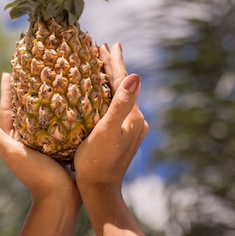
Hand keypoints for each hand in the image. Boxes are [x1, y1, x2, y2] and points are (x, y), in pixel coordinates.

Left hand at [0, 73, 77, 200]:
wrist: (61, 198)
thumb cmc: (35, 175)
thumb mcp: (12, 152)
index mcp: (14, 139)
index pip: (7, 109)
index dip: (6, 91)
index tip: (8, 73)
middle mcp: (28, 140)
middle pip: (25, 110)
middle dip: (26, 92)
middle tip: (30, 72)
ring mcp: (45, 145)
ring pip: (43, 117)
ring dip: (45, 101)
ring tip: (50, 83)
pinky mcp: (61, 148)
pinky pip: (59, 125)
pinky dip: (61, 113)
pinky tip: (70, 104)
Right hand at [74, 43, 148, 189]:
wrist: (100, 191)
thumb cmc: (97, 162)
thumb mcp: (107, 131)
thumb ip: (121, 103)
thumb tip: (137, 76)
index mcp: (133, 116)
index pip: (123, 81)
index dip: (115, 62)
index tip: (110, 44)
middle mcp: (136, 120)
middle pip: (123, 87)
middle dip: (112, 68)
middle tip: (102, 49)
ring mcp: (131, 129)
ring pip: (119, 97)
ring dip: (109, 81)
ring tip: (100, 66)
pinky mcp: (124, 137)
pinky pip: (116, 108)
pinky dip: (107, 96)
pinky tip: (99, 95)